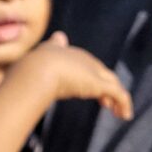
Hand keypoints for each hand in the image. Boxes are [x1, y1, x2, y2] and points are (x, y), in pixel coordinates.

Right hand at [18, 33, 132, 118]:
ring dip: (116, 97)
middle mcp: (81, 59)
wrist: (34, 73)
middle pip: (99, 72)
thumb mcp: (33, 60)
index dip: (88, 75)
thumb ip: (43, 54)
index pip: (82, 64)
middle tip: (106, 101)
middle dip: (104, 85)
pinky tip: (125, 115)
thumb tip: (58, 37)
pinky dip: (124, 103)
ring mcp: (90, 71)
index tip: (89, 89)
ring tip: (119, 112)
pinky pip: (118, 93)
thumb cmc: (26, 70)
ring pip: (111, 82)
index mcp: (64, 53)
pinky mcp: (97, 84)